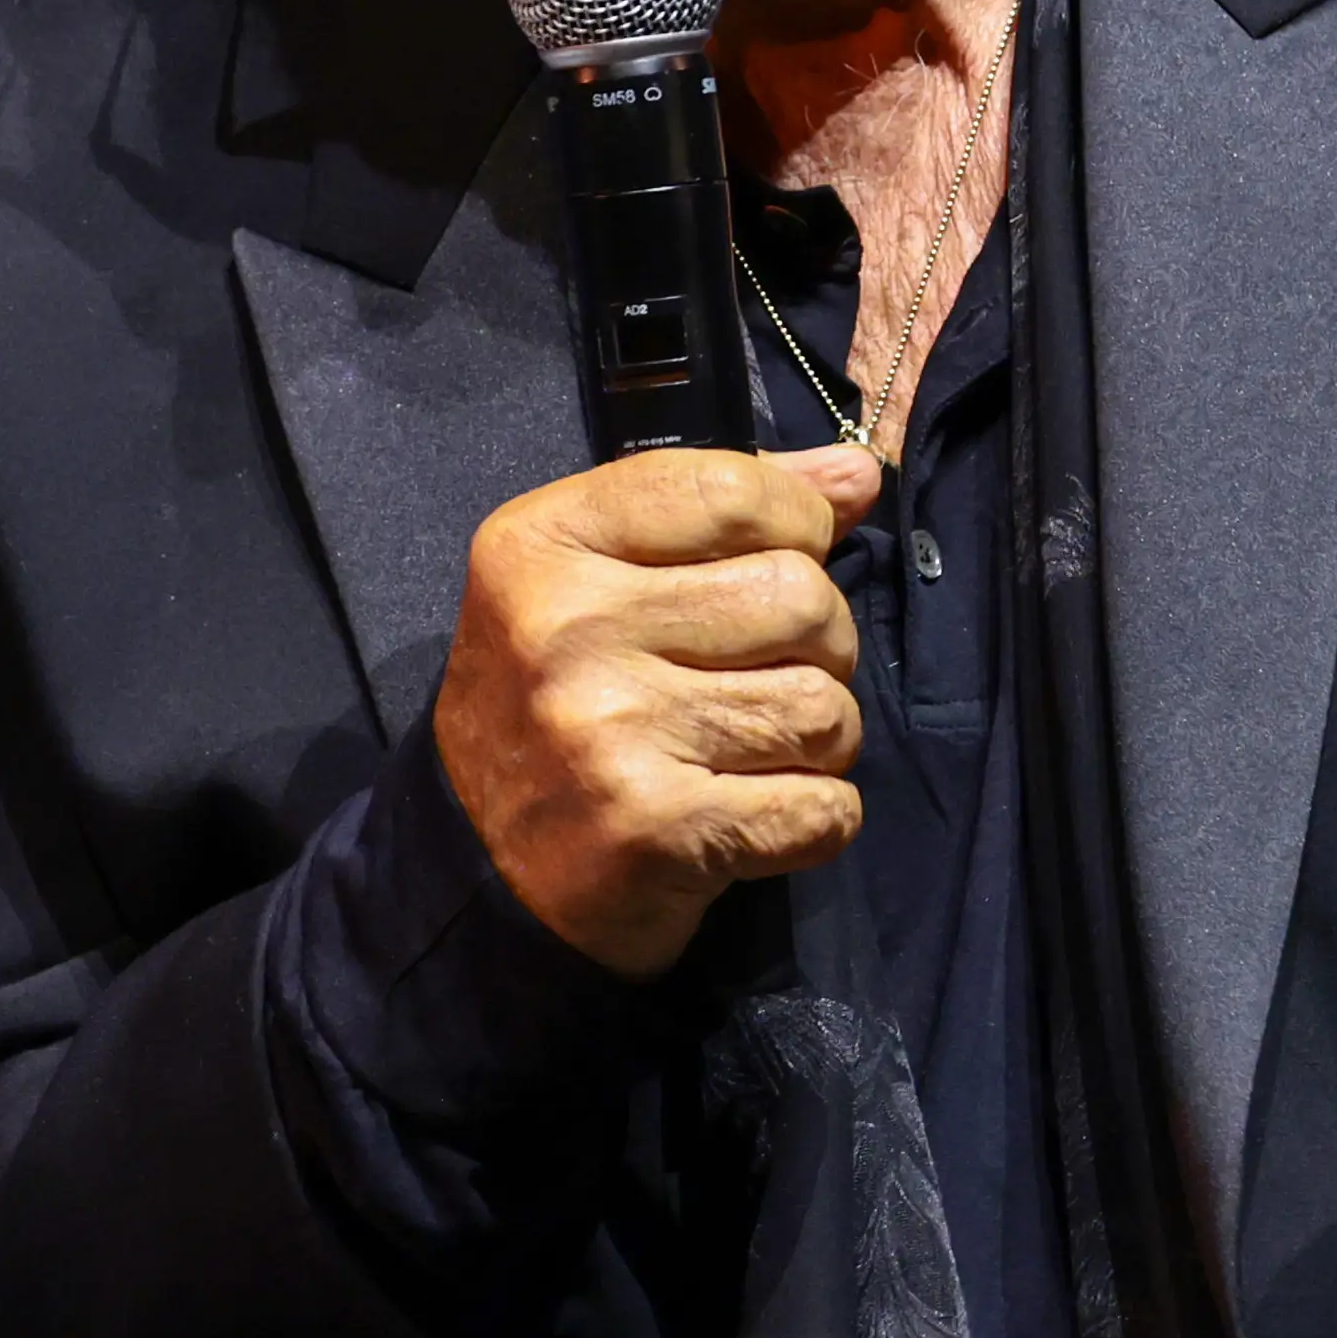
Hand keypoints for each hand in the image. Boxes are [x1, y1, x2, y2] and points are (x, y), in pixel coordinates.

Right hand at [431, 440, 888, 976]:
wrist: (478, 865)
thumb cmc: (554, 699)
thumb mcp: (600, 574)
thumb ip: (728, 509)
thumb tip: (858, 472)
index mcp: (545, 542)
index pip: (732, 489)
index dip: (796, 522)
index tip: (780, 559)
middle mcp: (569, 629)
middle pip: (802, 598)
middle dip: (817, 642)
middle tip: (766, 673)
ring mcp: (613, 733)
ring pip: (824, 708)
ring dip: (816, 737)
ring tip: (753, 748)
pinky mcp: (660, 830)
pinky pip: (824, 807)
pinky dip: (814, 816)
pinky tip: (755, 812)